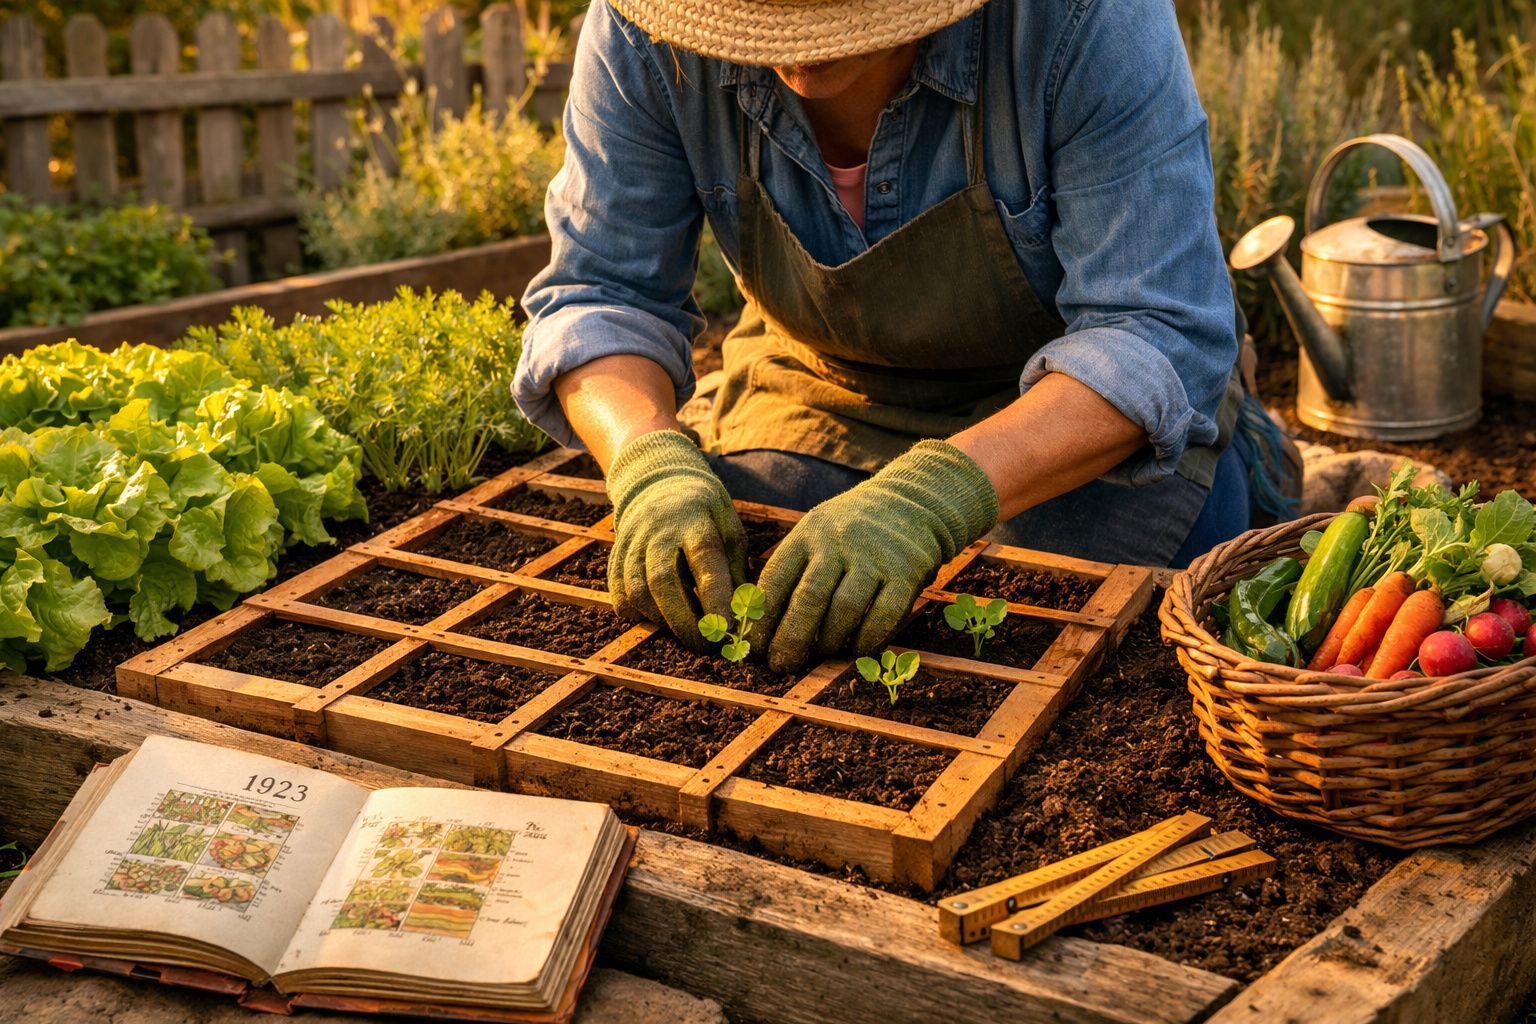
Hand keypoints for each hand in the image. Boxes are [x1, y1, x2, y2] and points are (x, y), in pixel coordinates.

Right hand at [605, 430, 747, 647]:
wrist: (660, 482)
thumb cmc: (706, 514)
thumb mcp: (730, 530)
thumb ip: (737, 570)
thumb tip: (745, 617)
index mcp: (695, 519)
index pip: (705, 558)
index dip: (715, 595)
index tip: (727, 627)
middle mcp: (658, 529)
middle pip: (662, 580)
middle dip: (684, 620)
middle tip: (705, 645)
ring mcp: (631, 542)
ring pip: (637, 591)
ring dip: (662, 621)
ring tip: (686, 632)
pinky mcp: (615, 556)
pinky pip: (619, 594)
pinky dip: (639, 614)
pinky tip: (660, 618)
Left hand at [757, 440, 998, 670]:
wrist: (909, 503)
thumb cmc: (848, 532)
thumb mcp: (814, 536)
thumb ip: (791, 574)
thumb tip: (760, 628)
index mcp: (807, 534)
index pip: (775, 580)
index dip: (762, 619)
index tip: (754, 648)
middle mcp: (838, 542)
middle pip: (809, 598)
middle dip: (791, 639)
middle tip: (781, 665)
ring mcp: (874, 556)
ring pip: (845, 609)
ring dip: (829, 640)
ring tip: (821, 652)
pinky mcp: (906, 571)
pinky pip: (884, 615)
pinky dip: (867, 639)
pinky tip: (856, 649)